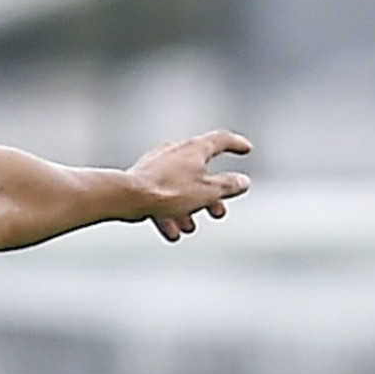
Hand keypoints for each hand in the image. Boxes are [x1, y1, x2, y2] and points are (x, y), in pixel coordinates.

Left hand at [125, 130, 251, 241]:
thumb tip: (243, 182)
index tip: (246, 149)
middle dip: (210, 196)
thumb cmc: (168, 191)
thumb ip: (228, 187)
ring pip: (179, 188)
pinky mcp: (142, 180)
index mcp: (195, 148)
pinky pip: (160, 197)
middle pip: (200, 172)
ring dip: (188, 209)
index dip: (237, 144)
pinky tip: (172, 233)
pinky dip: (169, 214)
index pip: (222, 140)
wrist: (128, 196)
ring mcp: (157, 165)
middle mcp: (176, 151)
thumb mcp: (207, 192)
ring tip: (191, 227)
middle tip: (218, 213)